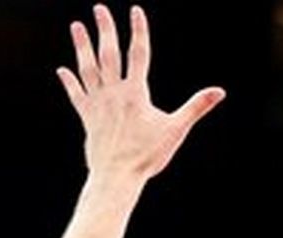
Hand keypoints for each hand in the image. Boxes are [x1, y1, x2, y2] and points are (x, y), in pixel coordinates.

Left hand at [57, 5, 224, 185]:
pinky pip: (77, 95)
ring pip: (88, 68)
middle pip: (109, 54)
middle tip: (99, 7)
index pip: (139, 53)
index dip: (139, 30)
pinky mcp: (88, 118)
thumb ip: (196, 106)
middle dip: (105, 29)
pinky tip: (62, 70)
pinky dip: (70, 82)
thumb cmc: (148, 156)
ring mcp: (98, 104)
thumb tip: (220, 91)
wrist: (117, 176)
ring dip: (82, 46)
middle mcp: (114, 93)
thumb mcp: (176, 129)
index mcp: (135, 93)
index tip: (136, 10)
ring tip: (76, 26)